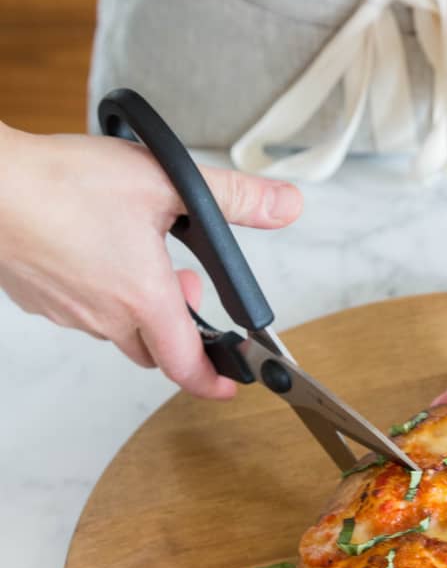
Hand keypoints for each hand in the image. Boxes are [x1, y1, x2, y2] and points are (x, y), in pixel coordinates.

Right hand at [0, 125, 301, 398]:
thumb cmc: (62, 184)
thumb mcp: (164, 182)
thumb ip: (232, 198)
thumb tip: (284, 207)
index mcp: (144, 298)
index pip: (187, 365)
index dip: (213, 383)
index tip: (229, 386)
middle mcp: (107, 317)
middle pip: (155, 350)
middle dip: (179, 329)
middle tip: (183, 283)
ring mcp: (70, 314)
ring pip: (118, 332)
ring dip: (139, 310)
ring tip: (140, 257)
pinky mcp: (41, 302)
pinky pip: (82, 314)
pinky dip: (101, 296)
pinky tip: (95, 252)